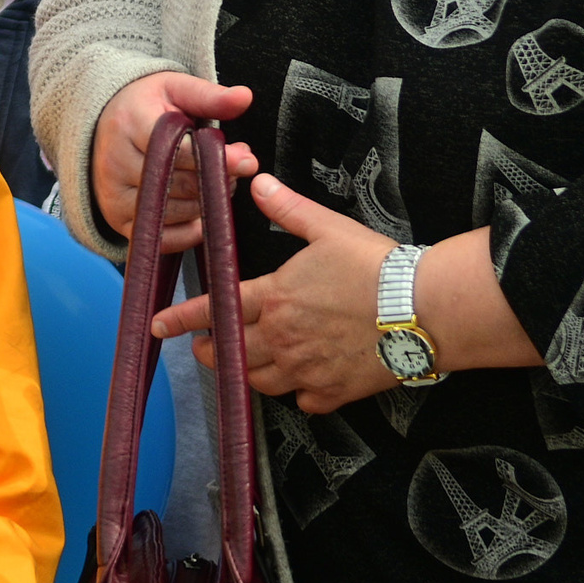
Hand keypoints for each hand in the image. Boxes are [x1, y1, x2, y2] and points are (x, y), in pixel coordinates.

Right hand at [90, 71, 257, 250]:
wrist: (103, 124)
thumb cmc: (145, 106)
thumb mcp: (175, 89)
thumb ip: (210, 96)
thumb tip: (244, 97)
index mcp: (129, 124)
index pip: (177, 149)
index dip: (216, 159)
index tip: (247, 161)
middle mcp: (115, 162)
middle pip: (180, 184)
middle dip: (216, 180)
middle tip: (234, 169)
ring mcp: (114, 194)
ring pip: (176, 212)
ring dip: (205, 203)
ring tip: (213, 182)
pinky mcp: (117, 219)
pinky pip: (164, 238)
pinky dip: (190, 230)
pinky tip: (200, 211)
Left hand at [152, 174, 394, 413]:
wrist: (424, 308)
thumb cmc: (376, 266)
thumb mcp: (328, 228)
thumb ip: (287, 208)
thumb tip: (257, 182)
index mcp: (275, 297)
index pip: (217, 309)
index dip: (183, 318)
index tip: (158, 326)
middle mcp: (283, 338)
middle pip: (231, 353)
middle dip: (211, 351)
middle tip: (203, 348)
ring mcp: (308, 368)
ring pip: (261, 381)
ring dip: (247, 373)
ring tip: (242, 366)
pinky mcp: (335, 392)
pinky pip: (303, 401)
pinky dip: (296, 394)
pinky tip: (300, 384)